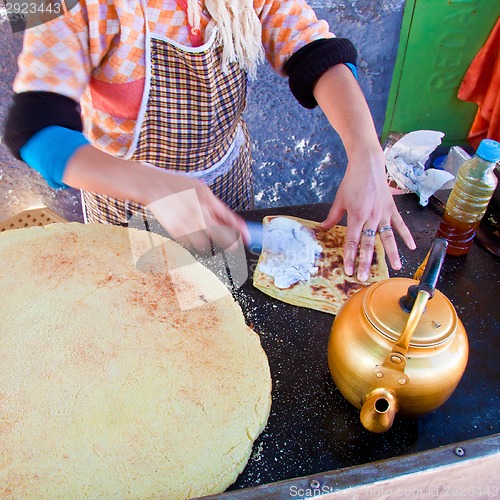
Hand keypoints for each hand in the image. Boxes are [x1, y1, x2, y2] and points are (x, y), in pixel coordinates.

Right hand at [145, 169, 249, 253]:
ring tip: (202, 230)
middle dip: (231, 242)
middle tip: (234, 245)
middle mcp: (199, 214)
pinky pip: (190, 243)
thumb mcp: (201, 188)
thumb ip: (216, 205)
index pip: (230, 219)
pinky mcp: (176, 232)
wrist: (152, 186)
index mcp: (208, 200)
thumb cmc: (177, 185)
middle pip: (222, 237)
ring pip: (206, 244)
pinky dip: (192, 239)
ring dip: (207, 240)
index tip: (248, 239)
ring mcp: (187, 225)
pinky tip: (188, 228)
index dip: (241, 231)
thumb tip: (229, 220)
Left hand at [321, 149, 415, 281]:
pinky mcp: (392, 209)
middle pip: (369, 244)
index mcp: (357, 216)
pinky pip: (400, 225)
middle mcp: (371, 217)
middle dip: (366, 262)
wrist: (368, 165)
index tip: (349, 270)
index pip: (352, 241)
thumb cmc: (352, 181)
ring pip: (388, 237)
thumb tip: (323, 228)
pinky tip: (412, 247)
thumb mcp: (339, 200)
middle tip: (365, 276)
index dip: (350, 257)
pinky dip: (406, 236)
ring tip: (395, 267)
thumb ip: (333, 217)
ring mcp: (383, 214)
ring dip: (392, 253)